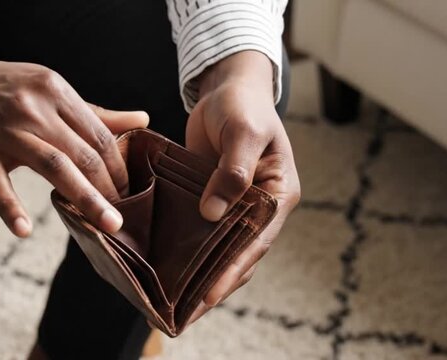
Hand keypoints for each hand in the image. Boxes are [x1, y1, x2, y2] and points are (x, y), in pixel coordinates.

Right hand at [0, 45, 148, 236]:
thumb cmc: (8, 89)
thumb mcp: (52, 91)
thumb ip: (97, 112)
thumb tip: (142, 120)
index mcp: (57, 92)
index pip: (99, 134)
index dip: (119, 166)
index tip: (129, 190)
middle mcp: (34, 108)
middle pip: (83, 153)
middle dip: (109, 188)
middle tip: (122, 217)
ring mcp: (5, 130)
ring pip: (53, 166)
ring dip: (83, 198)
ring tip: (104, 225)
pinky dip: (10, 207)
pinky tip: (24, 229)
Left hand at [185, 51, 299, 322]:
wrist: (227, 88)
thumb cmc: (243, 105)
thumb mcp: (243, 132)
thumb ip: (232, 171)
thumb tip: (212, 213)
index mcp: (278, 194)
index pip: (257, 241)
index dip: (234, 270)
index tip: (208, 295)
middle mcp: (259, 205)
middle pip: (240, 253)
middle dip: (217, 282)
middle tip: (187, 311)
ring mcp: (235, 204)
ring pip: (220, 246)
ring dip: (202, 271)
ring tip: (177, 300)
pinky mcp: (212, 197)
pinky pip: (202, 228)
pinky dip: (190, 247)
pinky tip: (168, 263)